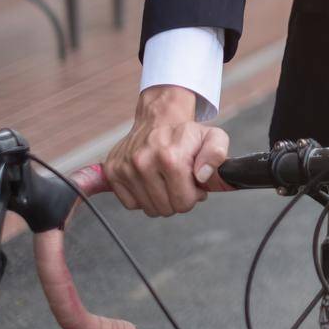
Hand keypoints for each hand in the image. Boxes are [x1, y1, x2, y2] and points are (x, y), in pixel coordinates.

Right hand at [104, 85, 228, 216]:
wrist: (158, 119)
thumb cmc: (187, 134)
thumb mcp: (213, 138)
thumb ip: (216, 155)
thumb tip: (202, 176)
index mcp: (170, 156)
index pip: (183, 202)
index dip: (193, 196)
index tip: (194, 183)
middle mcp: (143, 162)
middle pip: (166, 209)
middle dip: (178, 199)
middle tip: (181, 181)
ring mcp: (125, 167)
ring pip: (149, 209)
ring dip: (161, 199)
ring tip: (167, 180)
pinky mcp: (112, 172)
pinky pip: (131, 204)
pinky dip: (143, 197)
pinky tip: (151, 181)